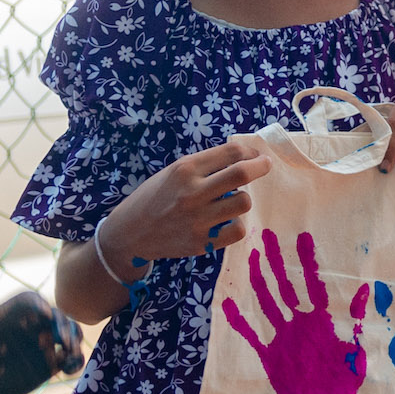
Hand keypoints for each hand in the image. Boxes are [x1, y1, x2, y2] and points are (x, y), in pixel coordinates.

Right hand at [107, 139, 272, 270]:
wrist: (129, 233)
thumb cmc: (156, 197)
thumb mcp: (173, 172)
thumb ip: (205, 165)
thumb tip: (244, 156)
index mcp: (184, 169)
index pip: (231, 153)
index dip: (250, 152)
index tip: (256, 156)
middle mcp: (192, 192)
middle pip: (242, 174)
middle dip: (260, 167)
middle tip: (265, 166)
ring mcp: (197, 219)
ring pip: (243, 202)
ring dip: (243, 198)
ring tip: (233, 199)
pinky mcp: (201, 242)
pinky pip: (237, 229)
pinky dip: (236, 223)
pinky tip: (228, 220)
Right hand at [220, 228, 369, 393]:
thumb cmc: (347, 380)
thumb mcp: (357, 347)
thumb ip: (357, 319)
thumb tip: (365, 288)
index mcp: (322, 321)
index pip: (313, 284)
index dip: (307, 262)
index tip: (302, 237)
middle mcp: (300, 324)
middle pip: (286, 286)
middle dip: (277, 262)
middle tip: (268, 236)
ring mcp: (283, 338)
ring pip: (268, 303)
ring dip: (260, 281)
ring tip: (251, 257)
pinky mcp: (270, 356)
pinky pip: (252, 335)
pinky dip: (240, 321)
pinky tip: (228, 304)